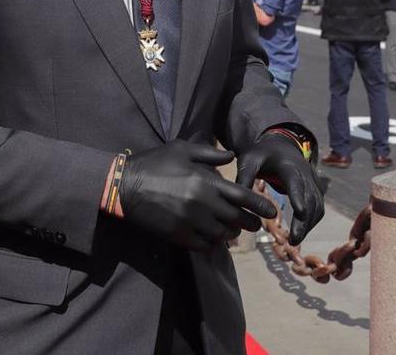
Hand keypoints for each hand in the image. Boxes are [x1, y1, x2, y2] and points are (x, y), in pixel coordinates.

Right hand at [118, 140, 277, 250]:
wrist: (124, 186)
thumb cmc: (154, 163)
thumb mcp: (182, 150)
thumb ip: (209, 153)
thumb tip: (231, 156)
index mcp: (206, 181)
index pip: (243, 196)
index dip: (260, 206)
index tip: (271, 212)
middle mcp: (202, 203)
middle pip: (237, 219)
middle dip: (249, 223)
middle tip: (254, 224)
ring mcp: (190, 222)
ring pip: (222, 234)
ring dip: (230, 234)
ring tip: (232, 231)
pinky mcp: (178, 235)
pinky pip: (203, 245)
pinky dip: (211, 243)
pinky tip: (211, 239)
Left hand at [236, 131, 324, 244]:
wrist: (278, 145)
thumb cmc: (261, 154)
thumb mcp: (248, 161)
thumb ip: (243, 178)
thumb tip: (237, 202)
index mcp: (288, 165)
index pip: (296, 181)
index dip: (298, 196)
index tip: (300, 211)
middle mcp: (305, 172)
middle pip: (310, 198)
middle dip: (304, 221)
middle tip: (293, 240)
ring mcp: (313, 181)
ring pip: (317, 205)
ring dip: (309, 224)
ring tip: (294, 241)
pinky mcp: (315, 188)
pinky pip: (318, 207)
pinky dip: (311, 221)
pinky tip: (300, 233)